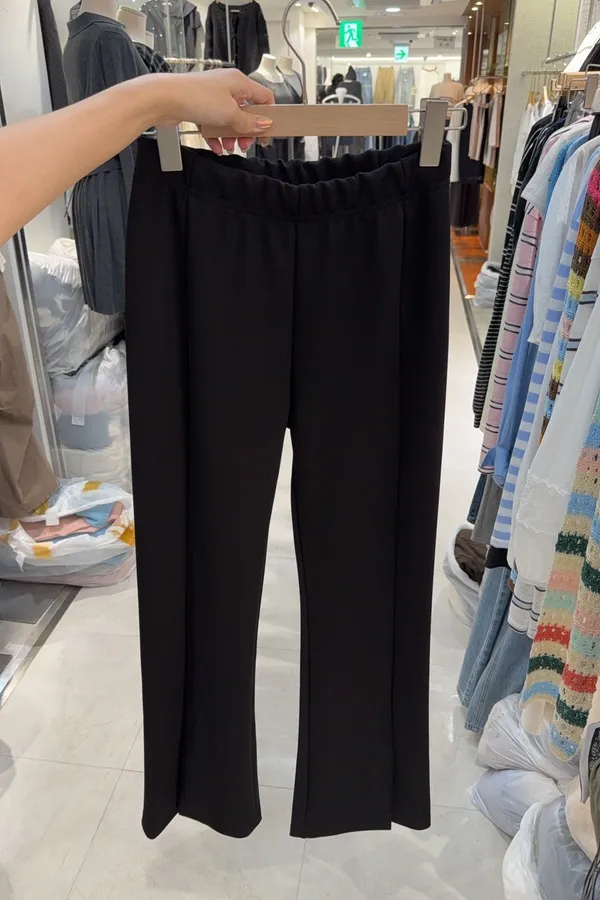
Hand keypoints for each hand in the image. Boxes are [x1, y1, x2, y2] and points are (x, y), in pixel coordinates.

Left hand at [151, 69, 274, 153]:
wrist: (165, 99)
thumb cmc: (197, 97)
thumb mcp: (230, 113)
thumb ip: (248, 122)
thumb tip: (264, 124)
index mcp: (239, 82)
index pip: (263, 97)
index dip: (268, 116)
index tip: (266, 134)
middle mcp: (227, 87)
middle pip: (246, 112)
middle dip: (246, 131)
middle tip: (245, 144)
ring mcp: (213, 97)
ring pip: (229, 120)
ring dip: (231, 136)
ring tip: (229, 147)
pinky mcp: (201, 107)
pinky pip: (214, 124)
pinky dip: (216, 136)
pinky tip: (216, 147)